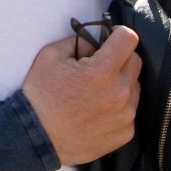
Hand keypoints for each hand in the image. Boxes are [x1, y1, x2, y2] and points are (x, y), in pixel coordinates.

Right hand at [22, 26, 141, 164]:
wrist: (35, 137)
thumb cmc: (40, 96)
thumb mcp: (50, 56)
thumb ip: (78, 42)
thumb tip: (96, 42)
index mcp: (101, 71)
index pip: (129, 39)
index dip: (120, 34)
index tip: (113, 38)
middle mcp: (119, 93)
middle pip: (135, 62)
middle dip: (121, 58)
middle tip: (101, 65)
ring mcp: (124, 116)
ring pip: (135, 87)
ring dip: (121, 83)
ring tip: (97, 92)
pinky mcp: (125, 133)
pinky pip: (131, 110)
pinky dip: (119, 106)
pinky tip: (98, 110)